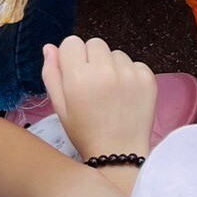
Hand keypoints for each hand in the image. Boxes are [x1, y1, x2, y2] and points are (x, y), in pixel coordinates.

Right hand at [42, 36, 157, 163]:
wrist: (119, 154)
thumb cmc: (85, 131)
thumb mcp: (60, 107)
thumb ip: (52, 74)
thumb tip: (49, 47)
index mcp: (79, 77)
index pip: (72, 42)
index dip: (71, 57)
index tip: (75, 73)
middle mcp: (105, 70)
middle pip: (95, 43)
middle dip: (91, 58)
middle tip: (93, 84)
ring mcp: (129, 73)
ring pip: (116, 53)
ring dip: (111, 66)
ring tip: (110, 92)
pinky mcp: (147, 77)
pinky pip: (135, 63)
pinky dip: (130, 74)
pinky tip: (125, 95)